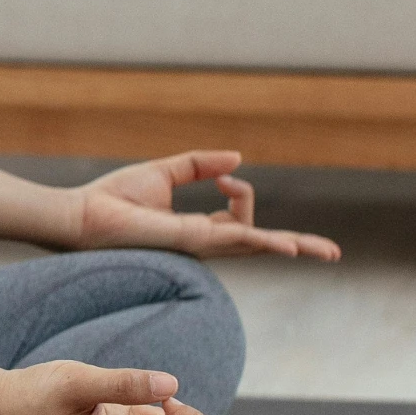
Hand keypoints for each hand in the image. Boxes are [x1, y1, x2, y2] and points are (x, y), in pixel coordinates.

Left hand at [69, 150, 339, 261]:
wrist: (82, 214)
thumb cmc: (114, 199)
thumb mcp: (164, 173)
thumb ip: (200, 165)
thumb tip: (238, 161)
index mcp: (198, 229)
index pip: (241, 218)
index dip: (241, 191)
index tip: (221, 174)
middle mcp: (203, 242)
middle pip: (261, 245)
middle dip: (297, 247)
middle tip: (332, 253)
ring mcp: (199, 244)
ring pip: (256, 245)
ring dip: (292, 246)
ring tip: (326, 252)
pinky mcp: (189, 239)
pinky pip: (235, 239)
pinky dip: (264, 241)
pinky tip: (289, 247)